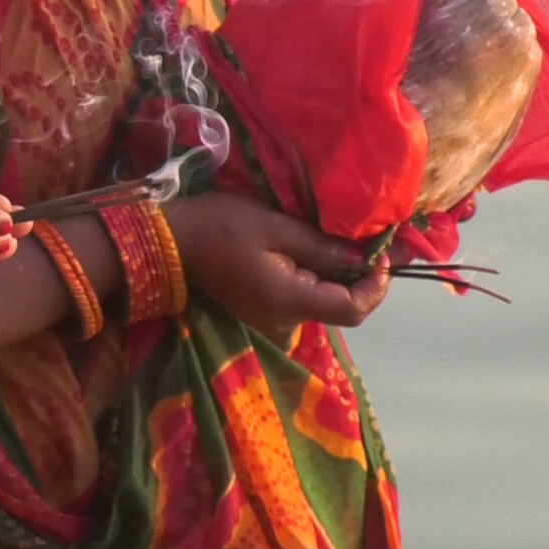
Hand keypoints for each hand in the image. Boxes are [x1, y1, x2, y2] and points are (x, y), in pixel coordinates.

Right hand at [165, 192, 389, 335]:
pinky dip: (315, 279)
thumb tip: (366, 257)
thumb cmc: (220, 227)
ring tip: (334, 240)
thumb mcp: (276, 227)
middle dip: (359, 276)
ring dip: (336, 276)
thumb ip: (324, 247)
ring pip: (323, 302)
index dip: (377, 284)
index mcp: (290, 300)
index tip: (379, 251)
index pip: (355, 308)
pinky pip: (303, 299)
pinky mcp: (262, 313)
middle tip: (363, 238)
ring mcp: (272, 321)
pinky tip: (308, 251)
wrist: (168, 243)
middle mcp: (285, 321)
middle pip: (342, 308)